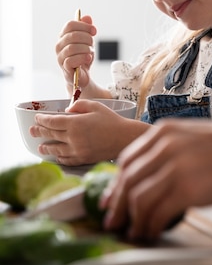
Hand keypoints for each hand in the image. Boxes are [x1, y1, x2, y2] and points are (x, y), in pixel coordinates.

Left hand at [31, 99, 148, 165]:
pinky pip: (66, 159)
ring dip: (46, 146)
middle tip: (32, 130)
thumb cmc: (113, 121)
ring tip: (40, 146)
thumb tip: (66, 111)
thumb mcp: (97, 106)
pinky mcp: (83, 159)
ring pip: (55, 148)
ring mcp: (77, 150)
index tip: (37, 118)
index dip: (42, 119)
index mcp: (76, 123)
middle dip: (40, 131)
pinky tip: (57, 155)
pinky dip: (59, 157)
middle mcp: (73, 137)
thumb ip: (79, 105)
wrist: (126, 138)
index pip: (52, 121)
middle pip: (51, 134)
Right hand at [55, 15, 99, 96]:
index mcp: (64, 36)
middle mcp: (59, 46)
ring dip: (86, 49)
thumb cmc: (83, 57)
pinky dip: (82, 58)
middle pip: (72, 35)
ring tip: (90, 53)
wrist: (82, 75)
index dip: (84, 26)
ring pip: (72, 48)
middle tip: (92, 45)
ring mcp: (60, 57)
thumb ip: (86, 29)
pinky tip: (88, 59)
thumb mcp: (87, 41)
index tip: (94, 31)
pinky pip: (71, 60)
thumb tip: (87, 17)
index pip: (70, 25)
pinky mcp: (64, 68)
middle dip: (87, 39)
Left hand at [101, 117, 211, 239]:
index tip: (113, 197)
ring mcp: (174, 167)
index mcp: (165, 131)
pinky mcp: (186, 189)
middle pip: (127, 180)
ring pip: (138, 199)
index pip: (127, 159)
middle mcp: (165, 146)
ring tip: (135, 231)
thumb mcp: (195, 136)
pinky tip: (152, 231)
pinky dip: (149, 226)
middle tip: (114, 220)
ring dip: (133, 220)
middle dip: (117, 205)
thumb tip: (155, 175)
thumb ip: (171, 149)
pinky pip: (156, 212)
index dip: (117, 183)